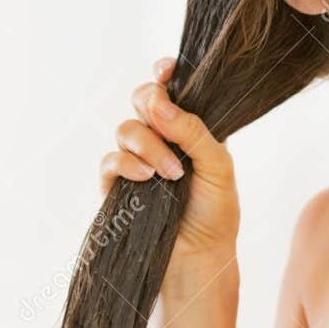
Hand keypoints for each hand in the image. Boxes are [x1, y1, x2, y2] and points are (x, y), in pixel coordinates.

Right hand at [99, 56, 239, 268]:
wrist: (198, 257)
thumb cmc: (216, 213)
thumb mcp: (219, 167)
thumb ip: (194, 132)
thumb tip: (162, 105)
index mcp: (190, 128)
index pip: (172, 89)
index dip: (165, 73)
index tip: (166, 70)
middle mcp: (162, 138)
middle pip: (142, 98)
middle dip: (151, 102)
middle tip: (165, 119)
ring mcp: (138, 159)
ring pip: (126, 128)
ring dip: (147, 144)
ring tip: (171, 173)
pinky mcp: (117, 184)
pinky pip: (110, 159)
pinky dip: (127, 163)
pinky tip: (147, 178)